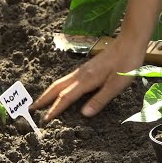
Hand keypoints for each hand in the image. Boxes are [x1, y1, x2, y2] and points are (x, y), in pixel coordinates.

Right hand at [30, 36, 144, 121]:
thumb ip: (100, 99)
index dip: (55, 109)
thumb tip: (83, 114)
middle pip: (57, 87)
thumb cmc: (125, 65)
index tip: (44, 119)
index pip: (65, 97)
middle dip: (44, 98)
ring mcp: (82, 70)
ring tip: (42, 101)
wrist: (129, 43)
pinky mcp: (86, 68)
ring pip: (60, 82)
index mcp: (86, 80)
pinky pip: (66, 79)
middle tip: (32, 108)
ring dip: (49, 92)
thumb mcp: (116, 86)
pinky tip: (60, 90)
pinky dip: (58, 87)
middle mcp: (80, 75)